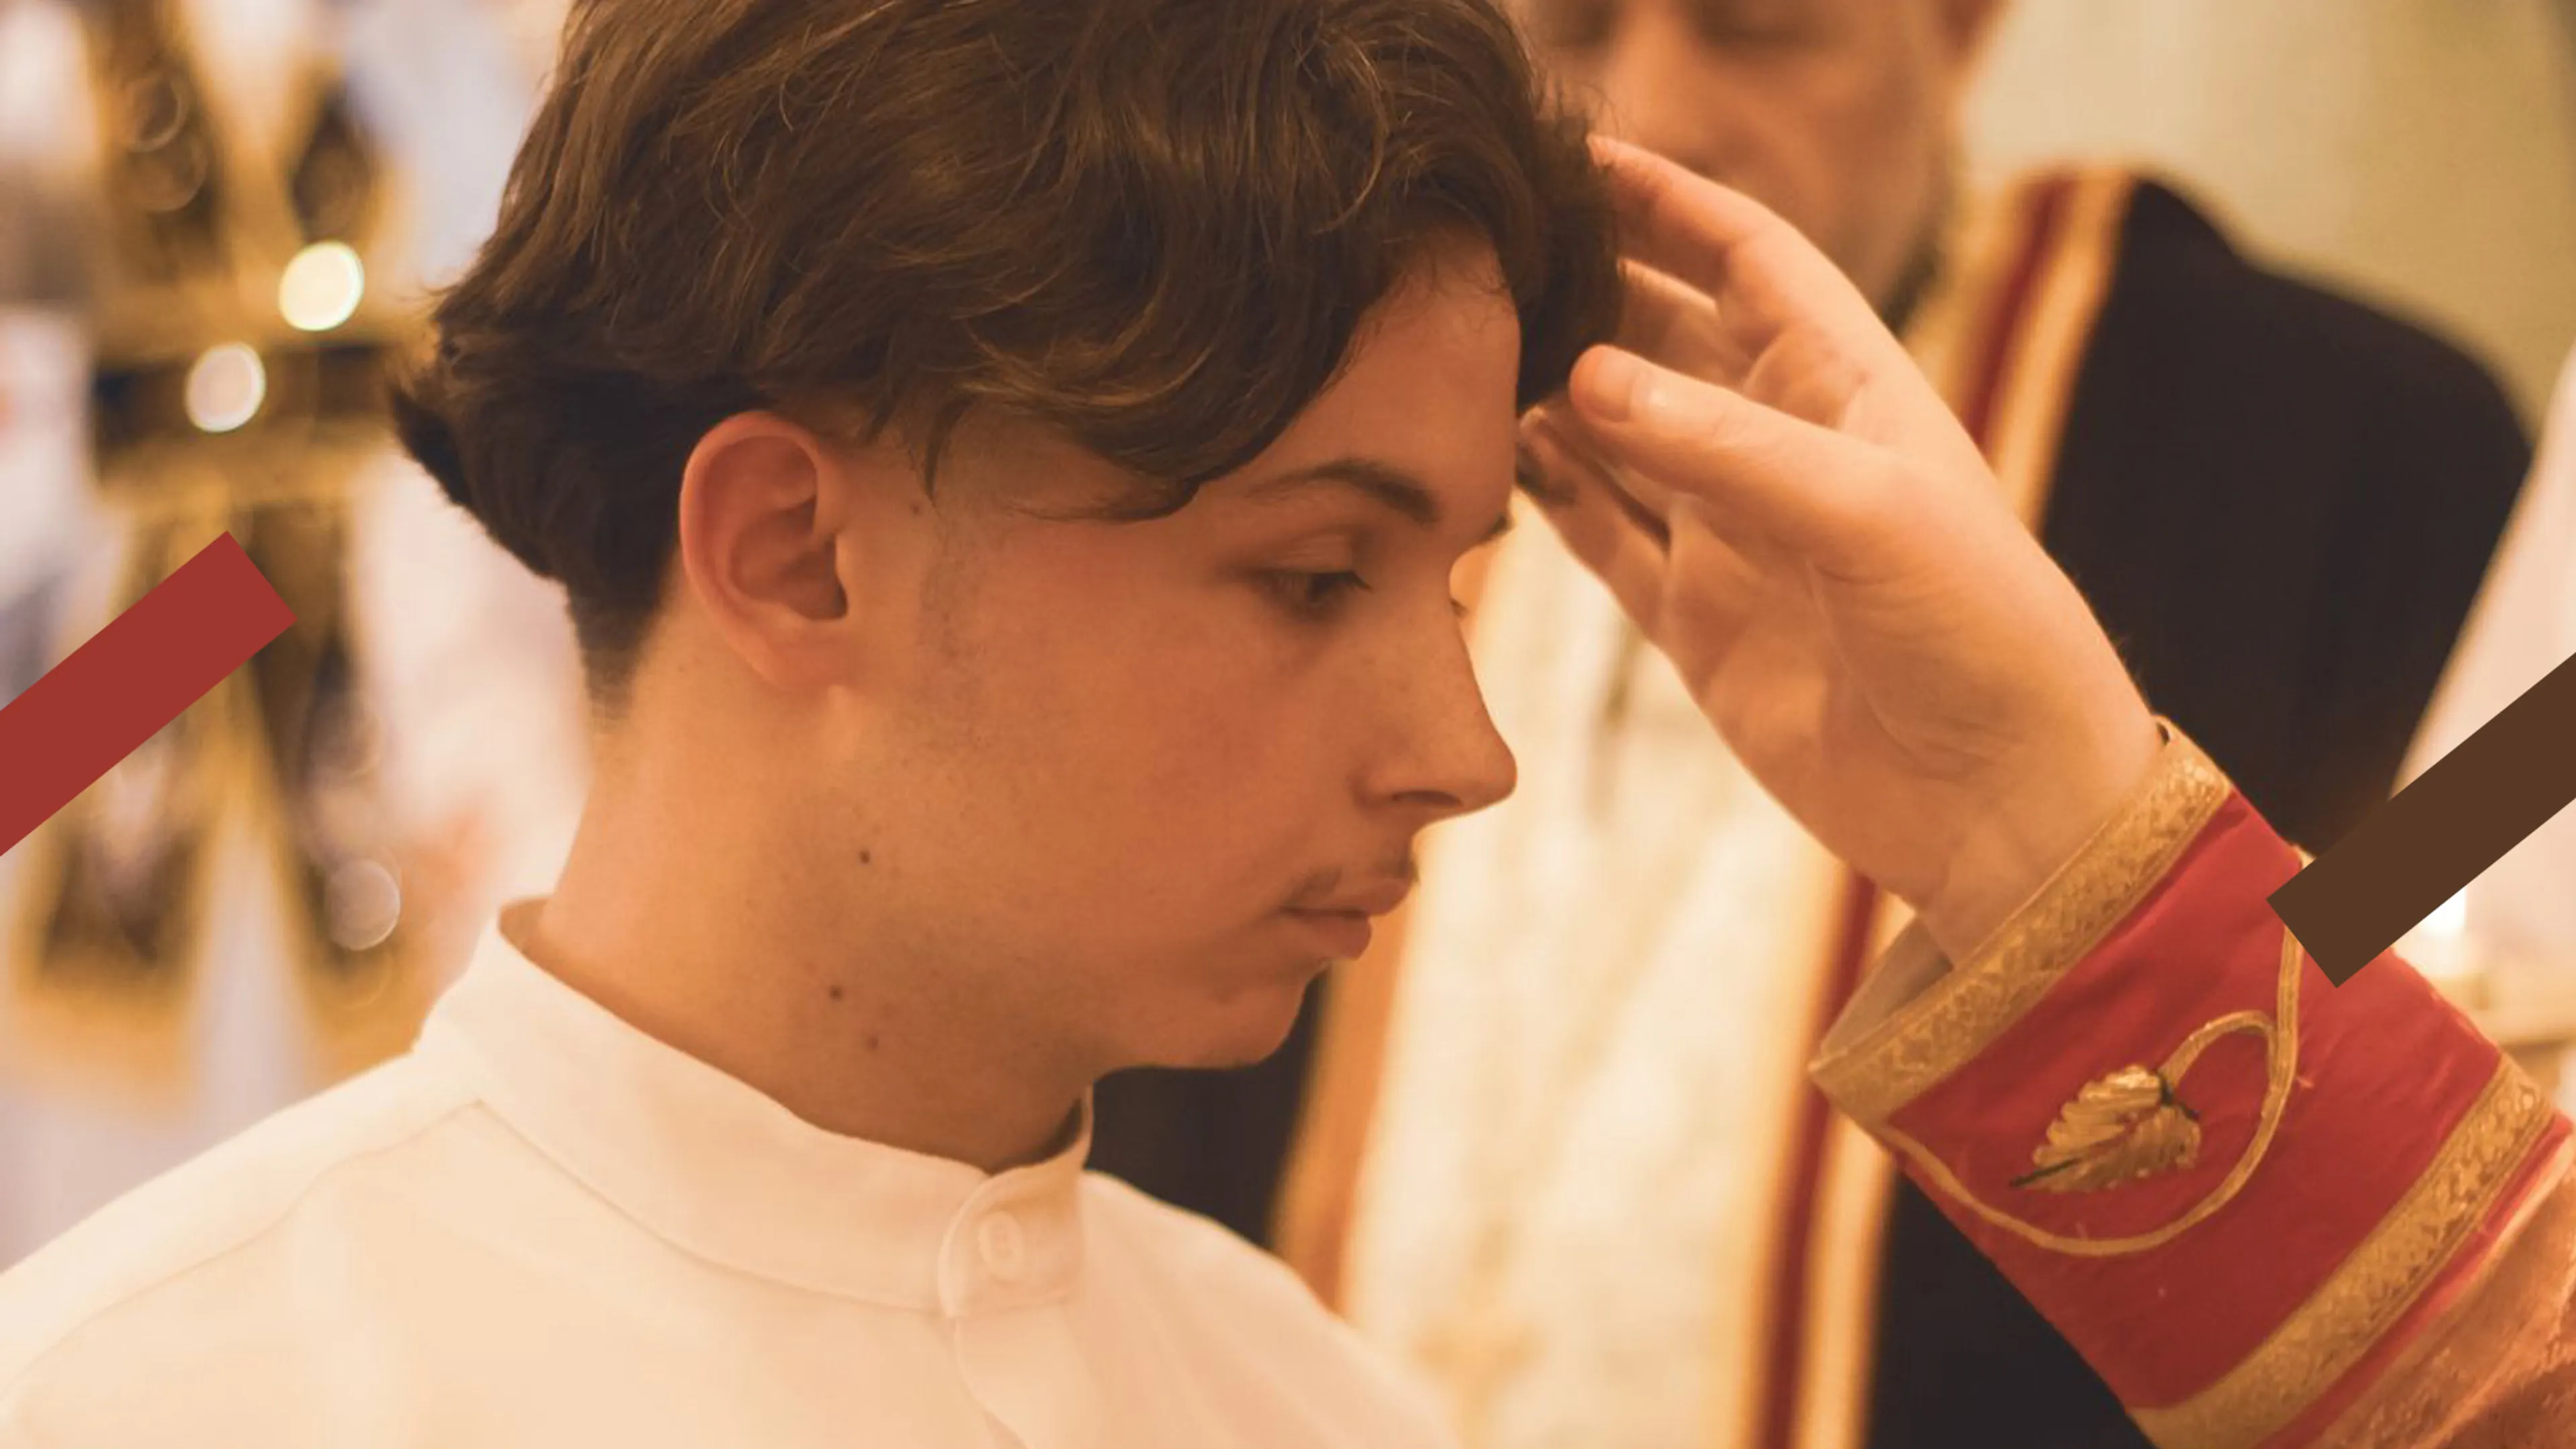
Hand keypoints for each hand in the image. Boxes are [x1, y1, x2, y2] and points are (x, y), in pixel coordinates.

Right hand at [1519, 138, 2160, 957]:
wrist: (2005, 805)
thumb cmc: (1981, 632)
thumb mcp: (1865, 512)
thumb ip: (1719, 443)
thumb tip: (1578, 377)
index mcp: (1849, 388)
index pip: (1748, 258)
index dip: (1669, 202)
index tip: (1579, 155)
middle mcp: (1784, 449)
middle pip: (1665, 336)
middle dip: (1588, 291)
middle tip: (1490, 255)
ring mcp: (1735, 536)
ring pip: (1620, 435)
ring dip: (1551, 391)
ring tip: (1464, 347)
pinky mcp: (1696, 622)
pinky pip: (1605, 536)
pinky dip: (1550, 495)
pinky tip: (1492, 453)